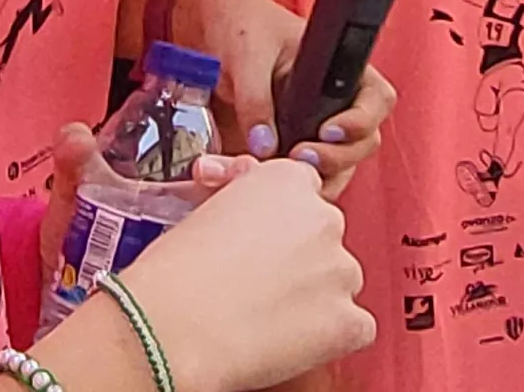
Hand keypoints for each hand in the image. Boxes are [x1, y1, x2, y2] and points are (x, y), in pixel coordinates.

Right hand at [103, 158, 373, 391]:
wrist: (170, 328)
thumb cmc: (174, 276)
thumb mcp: (204, 211)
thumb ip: (244, 203)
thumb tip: (250, 217)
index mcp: (286, 181)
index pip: (303, 194)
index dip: (279, 225)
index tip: (261, 243)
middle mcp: (322, 217)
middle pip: (325, 239)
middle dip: (300, 261)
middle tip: (260, 284)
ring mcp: (341, 270)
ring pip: (340, 283)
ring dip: (315, 299)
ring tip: (266, 317)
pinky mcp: (348, 321)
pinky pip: (354, 329)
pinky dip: (330, 338)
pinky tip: (289, 341)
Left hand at [175, 0, 394, 197]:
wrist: (210, 31)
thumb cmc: (242, 26)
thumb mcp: (247, 54)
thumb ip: (256, 98)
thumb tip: (265, 145)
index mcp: (341, 69)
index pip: (376, 100)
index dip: (361, 121)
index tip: (327, 131)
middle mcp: (336, 104)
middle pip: (363, 144)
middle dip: (337, 158)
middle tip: (299, 158)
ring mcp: (314, 131)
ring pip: (337, 169)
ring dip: (317, 179)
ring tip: (280, 175)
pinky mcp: (288, 150)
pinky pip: (304, 178)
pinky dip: (290, 186)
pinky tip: (263, 181)